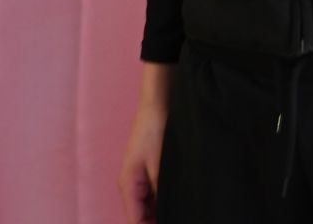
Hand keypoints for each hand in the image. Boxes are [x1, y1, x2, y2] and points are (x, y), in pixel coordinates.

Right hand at [118, 65, 173, 222]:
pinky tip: (182, 203)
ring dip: (164, 212)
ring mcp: (141, 179)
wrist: (157, 101)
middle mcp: (132, 186)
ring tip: (184, 212)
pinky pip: (157, 196)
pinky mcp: (151, 172)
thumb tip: (172, 213)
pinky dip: (167, 201)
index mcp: (128, 186)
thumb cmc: (154, 129)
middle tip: (183, 217)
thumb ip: (163, 193)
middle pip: (142, 217)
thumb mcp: (160, 165)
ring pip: (151, 207)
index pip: (136, 222)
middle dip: (158, 220)